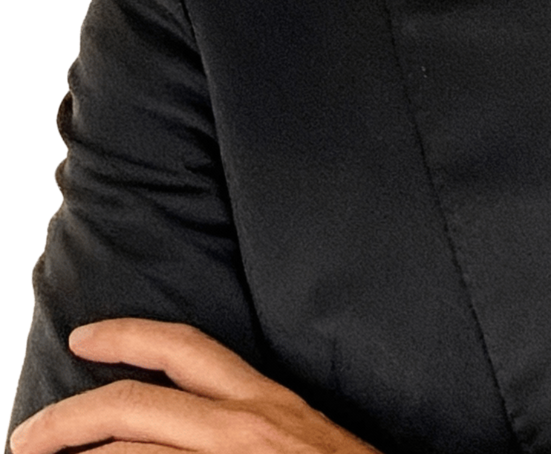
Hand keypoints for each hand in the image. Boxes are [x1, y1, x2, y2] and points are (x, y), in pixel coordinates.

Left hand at [10, 318, 383, 453]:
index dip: (128, 337)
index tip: (86, 337)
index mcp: (263, 402)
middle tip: (26, 438)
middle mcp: (241, 429)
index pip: (185, 351)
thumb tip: (185, 426)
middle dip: (67, 417)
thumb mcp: (297, 436)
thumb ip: (248, 421)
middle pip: (133, 406)